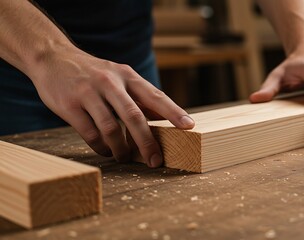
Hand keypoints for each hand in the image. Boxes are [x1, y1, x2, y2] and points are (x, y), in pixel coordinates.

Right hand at [29, 47, 193, 166]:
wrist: (53, 58)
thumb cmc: (93, 73)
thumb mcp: (119, 76)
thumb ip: (139, 97)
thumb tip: (164, 119)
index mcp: (127, 76)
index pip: (155, 95)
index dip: (173, 112)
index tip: (189, 126)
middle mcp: (110, 83)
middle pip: (134, 116)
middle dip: (147, 142)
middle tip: (155, 160)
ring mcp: (88, 93)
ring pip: (111, 128)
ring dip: (121, 149)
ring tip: (125, 158)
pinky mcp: (69, 105)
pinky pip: (90, 133)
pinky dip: (101, 147)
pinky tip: (106, 151)